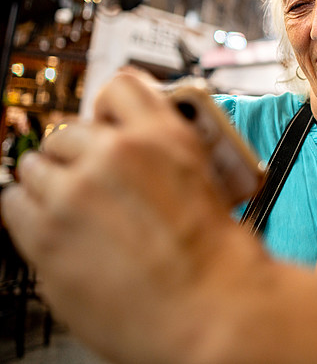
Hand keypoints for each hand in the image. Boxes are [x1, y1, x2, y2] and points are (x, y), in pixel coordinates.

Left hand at [0, 69, 267, 363]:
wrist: (212, 309)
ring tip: (72, 209)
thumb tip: (130, 148)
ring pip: (34, 165)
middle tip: (90, 182)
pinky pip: (12, 203)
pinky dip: (27, 212)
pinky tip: (53, 227)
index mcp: (162, 136)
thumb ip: (162, 153)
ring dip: (50, 183)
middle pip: (67, 131)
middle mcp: (115, 155)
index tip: (104, 121)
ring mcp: (75, 194)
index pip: (119, 87)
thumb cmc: (216, 258)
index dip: (108, 108)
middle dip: (76, 155)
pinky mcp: (46, 236)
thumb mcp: (205, 181)